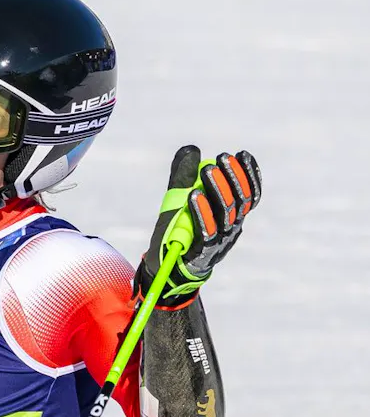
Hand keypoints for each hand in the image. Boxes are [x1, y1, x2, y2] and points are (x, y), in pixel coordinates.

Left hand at [138, 145, 262, 303]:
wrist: (166, 267)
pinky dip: (201, 211)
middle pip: (239, 201)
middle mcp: (232, 229)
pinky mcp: (202, 253)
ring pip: (225, 214)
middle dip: (232, 177)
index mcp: (233, 217)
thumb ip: (184, 176)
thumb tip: (192, 149)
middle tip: (222, 157)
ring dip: (218, 189)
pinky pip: (206, 231)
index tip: (242, 154)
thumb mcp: (179, 200)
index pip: (250, 195)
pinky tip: (194, 195)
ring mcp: (219, 242)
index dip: (250, 175)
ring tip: (207, 170)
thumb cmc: (178, 230)